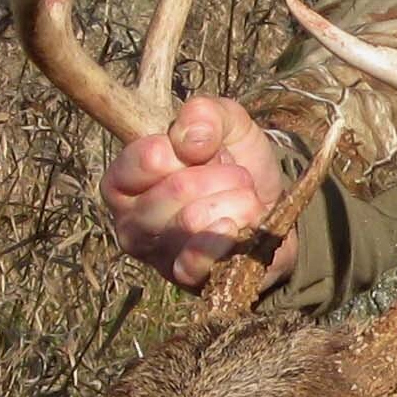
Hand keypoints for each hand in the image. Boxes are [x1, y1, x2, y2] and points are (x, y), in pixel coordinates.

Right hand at [102, 96, 290, 290]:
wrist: (271, 213)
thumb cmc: (235, 165)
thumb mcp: (228, 124)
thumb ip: (206, 115)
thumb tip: (189, 140)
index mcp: (125, 179)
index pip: (148, 156)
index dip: (189, 149)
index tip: (207, 149)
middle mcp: (129, 219)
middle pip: (174, 190)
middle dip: (222, 176)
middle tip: (238, 176)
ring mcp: (154, 254)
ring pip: (192, 222)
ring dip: (235, 203)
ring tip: (246, 201)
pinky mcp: (183, 280)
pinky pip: (197, 262)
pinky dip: (225, 240)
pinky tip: (236, 228)